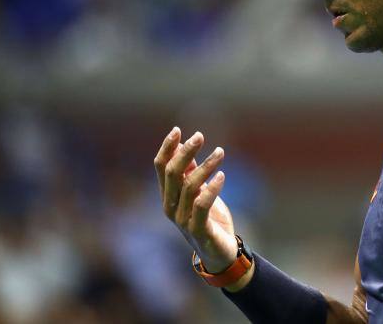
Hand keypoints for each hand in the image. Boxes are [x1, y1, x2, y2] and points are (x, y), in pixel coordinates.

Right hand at [154, 127, 238, 272]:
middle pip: (172, 173)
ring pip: (189, 186)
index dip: (167, 148)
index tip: (178, 129)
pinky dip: (211, 189)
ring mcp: (183, 219)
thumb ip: (190, 171)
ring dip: (205, 166)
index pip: (161, 167)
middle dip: (185, 152)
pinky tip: (222, 176)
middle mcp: (170, 206)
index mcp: (168, 195)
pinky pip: (201, 206)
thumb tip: (184, 144)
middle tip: (200, 136)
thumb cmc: (209, 219)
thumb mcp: (199, 191)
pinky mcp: (199, 230)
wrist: (219, 253)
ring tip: (220, 152)